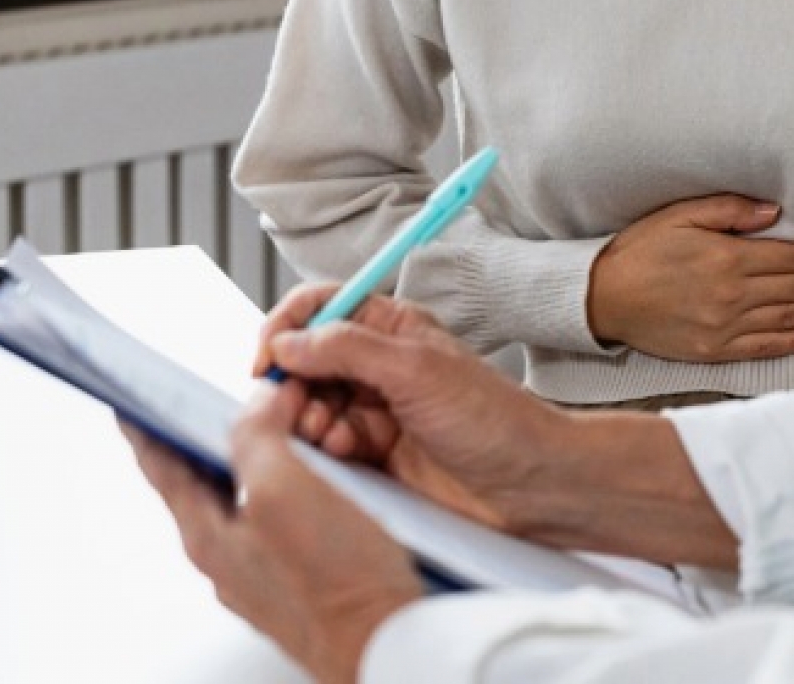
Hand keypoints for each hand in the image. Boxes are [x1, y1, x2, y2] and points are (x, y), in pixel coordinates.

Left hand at [126, 383, 424, 683]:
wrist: (386, 644)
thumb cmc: (335, 582)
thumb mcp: (283, 488)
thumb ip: (257, 436)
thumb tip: (257, 403)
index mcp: (208, 537)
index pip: (162, 468)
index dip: (146, 427)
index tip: (132, 403)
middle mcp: (230, 557)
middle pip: (207, 479)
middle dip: (222, 433)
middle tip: (236, 400)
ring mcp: (265, 571)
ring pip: (251, 496)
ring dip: (267, 456)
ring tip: (292, 427)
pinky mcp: (302, 577)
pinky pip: (287, 517)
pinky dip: (297, 483)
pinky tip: (327, 475)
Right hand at [254, 288, 560, 532]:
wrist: (528, 485)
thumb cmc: (490, 418)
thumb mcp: (415, 369)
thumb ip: (346, 349)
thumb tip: (286, 342)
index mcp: (392, 327)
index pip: (320, 308)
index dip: (287, 326)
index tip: (266, 357)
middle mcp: (378, 365)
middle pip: (306, 360)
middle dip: (293, 381)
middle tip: (294, 404)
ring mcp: (374, 411)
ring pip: (310, 405)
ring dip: (308, 418)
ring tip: (332, 433)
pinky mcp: (373, 455)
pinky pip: (326, 446)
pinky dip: (325, 449)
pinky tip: (347, 454)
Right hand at [586, 193, 793, 362]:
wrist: (602, 298)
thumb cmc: (642, 250)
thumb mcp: (682, 215)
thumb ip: (730, 211)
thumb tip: (775, 213)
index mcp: (728, 259)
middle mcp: (733, 296)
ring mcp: (725, 327)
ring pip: (792, 320)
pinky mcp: (716, 351)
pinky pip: (766, 347)